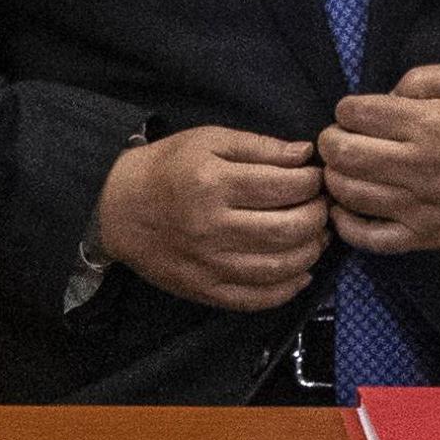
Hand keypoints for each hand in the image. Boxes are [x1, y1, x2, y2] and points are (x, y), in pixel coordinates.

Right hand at [94, 127, 326, 311]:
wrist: (117, 208)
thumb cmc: (167, 168)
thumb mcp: (209, 140)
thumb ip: (260, 146)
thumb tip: (305, 155)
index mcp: (213, 184)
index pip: (284, 187)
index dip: (312, 183)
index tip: (317, 178)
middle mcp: (211, 228)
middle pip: (287, 230)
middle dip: (318, 217)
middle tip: (322, 207)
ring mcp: (209, 265)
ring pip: (279, 268)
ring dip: (311, 252)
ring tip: (316, 236)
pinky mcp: (205, 291)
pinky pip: (257, 299)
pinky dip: (288, 289)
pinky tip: (300, 271)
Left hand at [317, 65, 439, 253]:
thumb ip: (421, 78)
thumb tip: (384, 97)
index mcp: (426, 123)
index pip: (356, 114)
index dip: (346, 109)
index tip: (354, 113)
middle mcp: (415, 165)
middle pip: (342, 153)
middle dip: (329, 140)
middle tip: (338, 138)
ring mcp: (415, 205)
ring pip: (348, 193)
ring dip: (334, 176)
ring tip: (344, 168)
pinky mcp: (421, 235)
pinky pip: (368, 237)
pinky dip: (345, 223)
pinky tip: (343, 207)